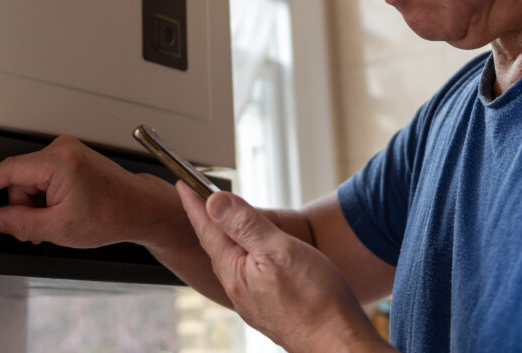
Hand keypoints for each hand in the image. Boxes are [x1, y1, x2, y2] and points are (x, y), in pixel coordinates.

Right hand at [0, 135, 164, 247]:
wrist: (138, 208)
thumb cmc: (111, 215)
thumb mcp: (59, 228)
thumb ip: (20, 223)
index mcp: (58, 162)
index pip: (8, 169)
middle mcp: (62, 149)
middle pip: (19, 179)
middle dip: (23, 206)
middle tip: (41, 228)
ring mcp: (68, 150)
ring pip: (30, 180)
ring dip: (36, 203)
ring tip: (57, 220)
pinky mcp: (71, 156)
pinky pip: (43, 176)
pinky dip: (46, 195)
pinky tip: (60, 210)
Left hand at [177, 183, 392, 352]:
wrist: (339, 344)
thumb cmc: (315, 299)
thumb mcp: (278, 250)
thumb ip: (244, 225)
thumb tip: (213, 203)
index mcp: (235, 272)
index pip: (208, 230)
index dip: (195, 204)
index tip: (181, 184)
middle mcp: (239, 290)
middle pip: (220, 245)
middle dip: (216, 218)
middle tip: (212, 194)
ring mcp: (255, 302)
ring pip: (238, 259)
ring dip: (239, 235)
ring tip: (251, 218)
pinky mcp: (272, 309)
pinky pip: (253, 273)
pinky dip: (254, 253)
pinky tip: (270, 252)